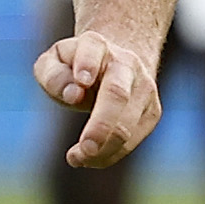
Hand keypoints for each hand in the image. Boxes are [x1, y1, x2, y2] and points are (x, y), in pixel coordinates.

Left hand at [35, 29, 161, 169]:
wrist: (115, 62)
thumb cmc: (75, 67)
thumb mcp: (53, 63)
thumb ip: (53, 74)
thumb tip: (73, 93)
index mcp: (95, 45)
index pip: (92, 50)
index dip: (87, 64)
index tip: (81, 82)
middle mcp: (125, 62)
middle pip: (116, 94)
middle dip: (101, 124)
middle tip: (84, 149)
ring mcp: (143, 87)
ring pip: (128, 123)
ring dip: (103, 148)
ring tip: (76, 158)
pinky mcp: (152, 111)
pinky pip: (133, 139)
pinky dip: (110, 154)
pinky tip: (90, 158)